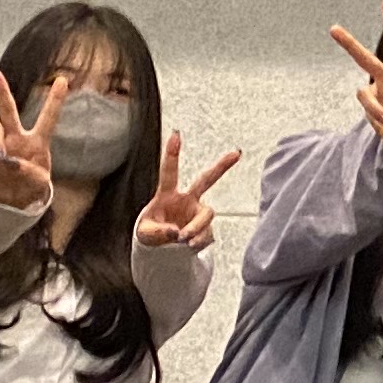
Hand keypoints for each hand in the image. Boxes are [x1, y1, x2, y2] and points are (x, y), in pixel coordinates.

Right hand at [0, 69, 67, 210]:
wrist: (11, 198)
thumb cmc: (30, 185)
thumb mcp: (40, 184)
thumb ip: (32, 175)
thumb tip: (12, 164)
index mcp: (37, 141)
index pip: (48, 117)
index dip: (55, 100)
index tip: (63, 80)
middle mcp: (16, 136)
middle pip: (8, 109)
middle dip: (1, 91)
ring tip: (1, 155)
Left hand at [135, 130, 240, 249]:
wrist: (160, 248)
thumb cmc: (150, 233)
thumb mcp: (146, 233)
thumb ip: (159, 232)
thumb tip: (178, 233)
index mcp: (167, 195)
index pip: (169, 172)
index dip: (172, 153)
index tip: (176, 134)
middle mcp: (186, 200)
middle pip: (206, 179)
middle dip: (222, 166)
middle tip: (237, 152)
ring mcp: (197, 213)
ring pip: (207, 214)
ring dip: (197, 227)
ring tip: (184, 239)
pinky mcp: (206, 228)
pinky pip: (207, 234)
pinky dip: (198, 241)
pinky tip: (189, 245)